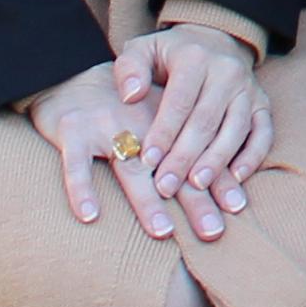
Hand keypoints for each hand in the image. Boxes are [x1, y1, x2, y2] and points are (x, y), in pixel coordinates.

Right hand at [27, 39, 254, 243]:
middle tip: (212, 232)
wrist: (69, 74)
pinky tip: (89, 215)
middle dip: (194, 201)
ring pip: (130, 168)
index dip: (216, 180)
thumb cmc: (120, 106)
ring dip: (147, 201)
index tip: (236, 208)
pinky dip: (81, 188)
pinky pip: (76, 164)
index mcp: (164, 120)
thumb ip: (183, 146)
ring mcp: (105, 125)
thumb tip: (222, 183)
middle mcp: (139, 122)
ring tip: (163, 231)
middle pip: (171, 166)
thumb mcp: (154, 117)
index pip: (195, 154)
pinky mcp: (72, 130)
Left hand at [116, 23, 273, 226]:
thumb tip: (131, 95)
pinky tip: (235, 178)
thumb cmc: (168, 55)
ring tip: (196, 187)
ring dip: (216, 161)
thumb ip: (129, 69)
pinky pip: (264, 133)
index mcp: (195, 57)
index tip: (147, 161)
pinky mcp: (262, 104)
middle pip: (206, 120)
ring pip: (236, 129)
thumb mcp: (142, 50)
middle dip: (184, 156)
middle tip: (165, 186)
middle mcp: (227, 70)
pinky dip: (253, 157)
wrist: (210, 41)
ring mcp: (248, 88)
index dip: (164, 133)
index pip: (179, 101)